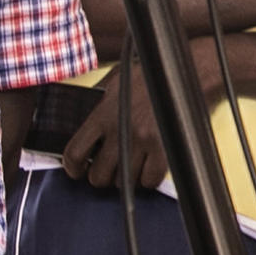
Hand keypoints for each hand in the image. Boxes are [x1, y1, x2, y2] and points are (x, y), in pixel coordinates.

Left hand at [55, 77, 170, 197]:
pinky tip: (150, 166)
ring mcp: (142, 141)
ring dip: (127, 178)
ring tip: (133, 164)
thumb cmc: (151, 76)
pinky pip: (149, 180)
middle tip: (111, 168)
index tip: (78, 171)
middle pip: (99, 176)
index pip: (75, 152)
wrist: (182, 72)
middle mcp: (120, 129)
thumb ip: (101, 107)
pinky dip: (149, 178)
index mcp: (103, 113)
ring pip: (124, 182)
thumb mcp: (117, 84)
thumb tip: (87, 127)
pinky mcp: (163, 148)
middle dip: (103, 176)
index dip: (73, 168)